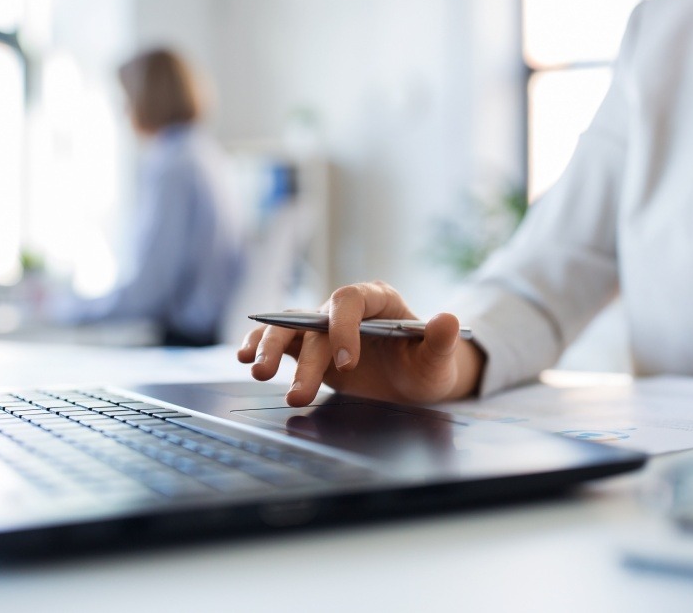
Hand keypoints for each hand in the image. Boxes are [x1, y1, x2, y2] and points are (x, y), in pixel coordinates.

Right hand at [236, 281, 484, 405]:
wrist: (414, 383)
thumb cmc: (427, 366)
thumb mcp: (438, 359)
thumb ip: (440, 340)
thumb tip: (448, 319)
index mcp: (377, 300)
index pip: (350, 301)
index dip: (343, 327)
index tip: (346, 363)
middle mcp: (345, 310)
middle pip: (314, 321)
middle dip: (304, 356)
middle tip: (300, 392)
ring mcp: (323, 328)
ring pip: (288, 327)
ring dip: (270, 348)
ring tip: (257, 372)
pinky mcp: (308, 348)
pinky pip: (279, 341)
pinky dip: (259, 346)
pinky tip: (245, 358)